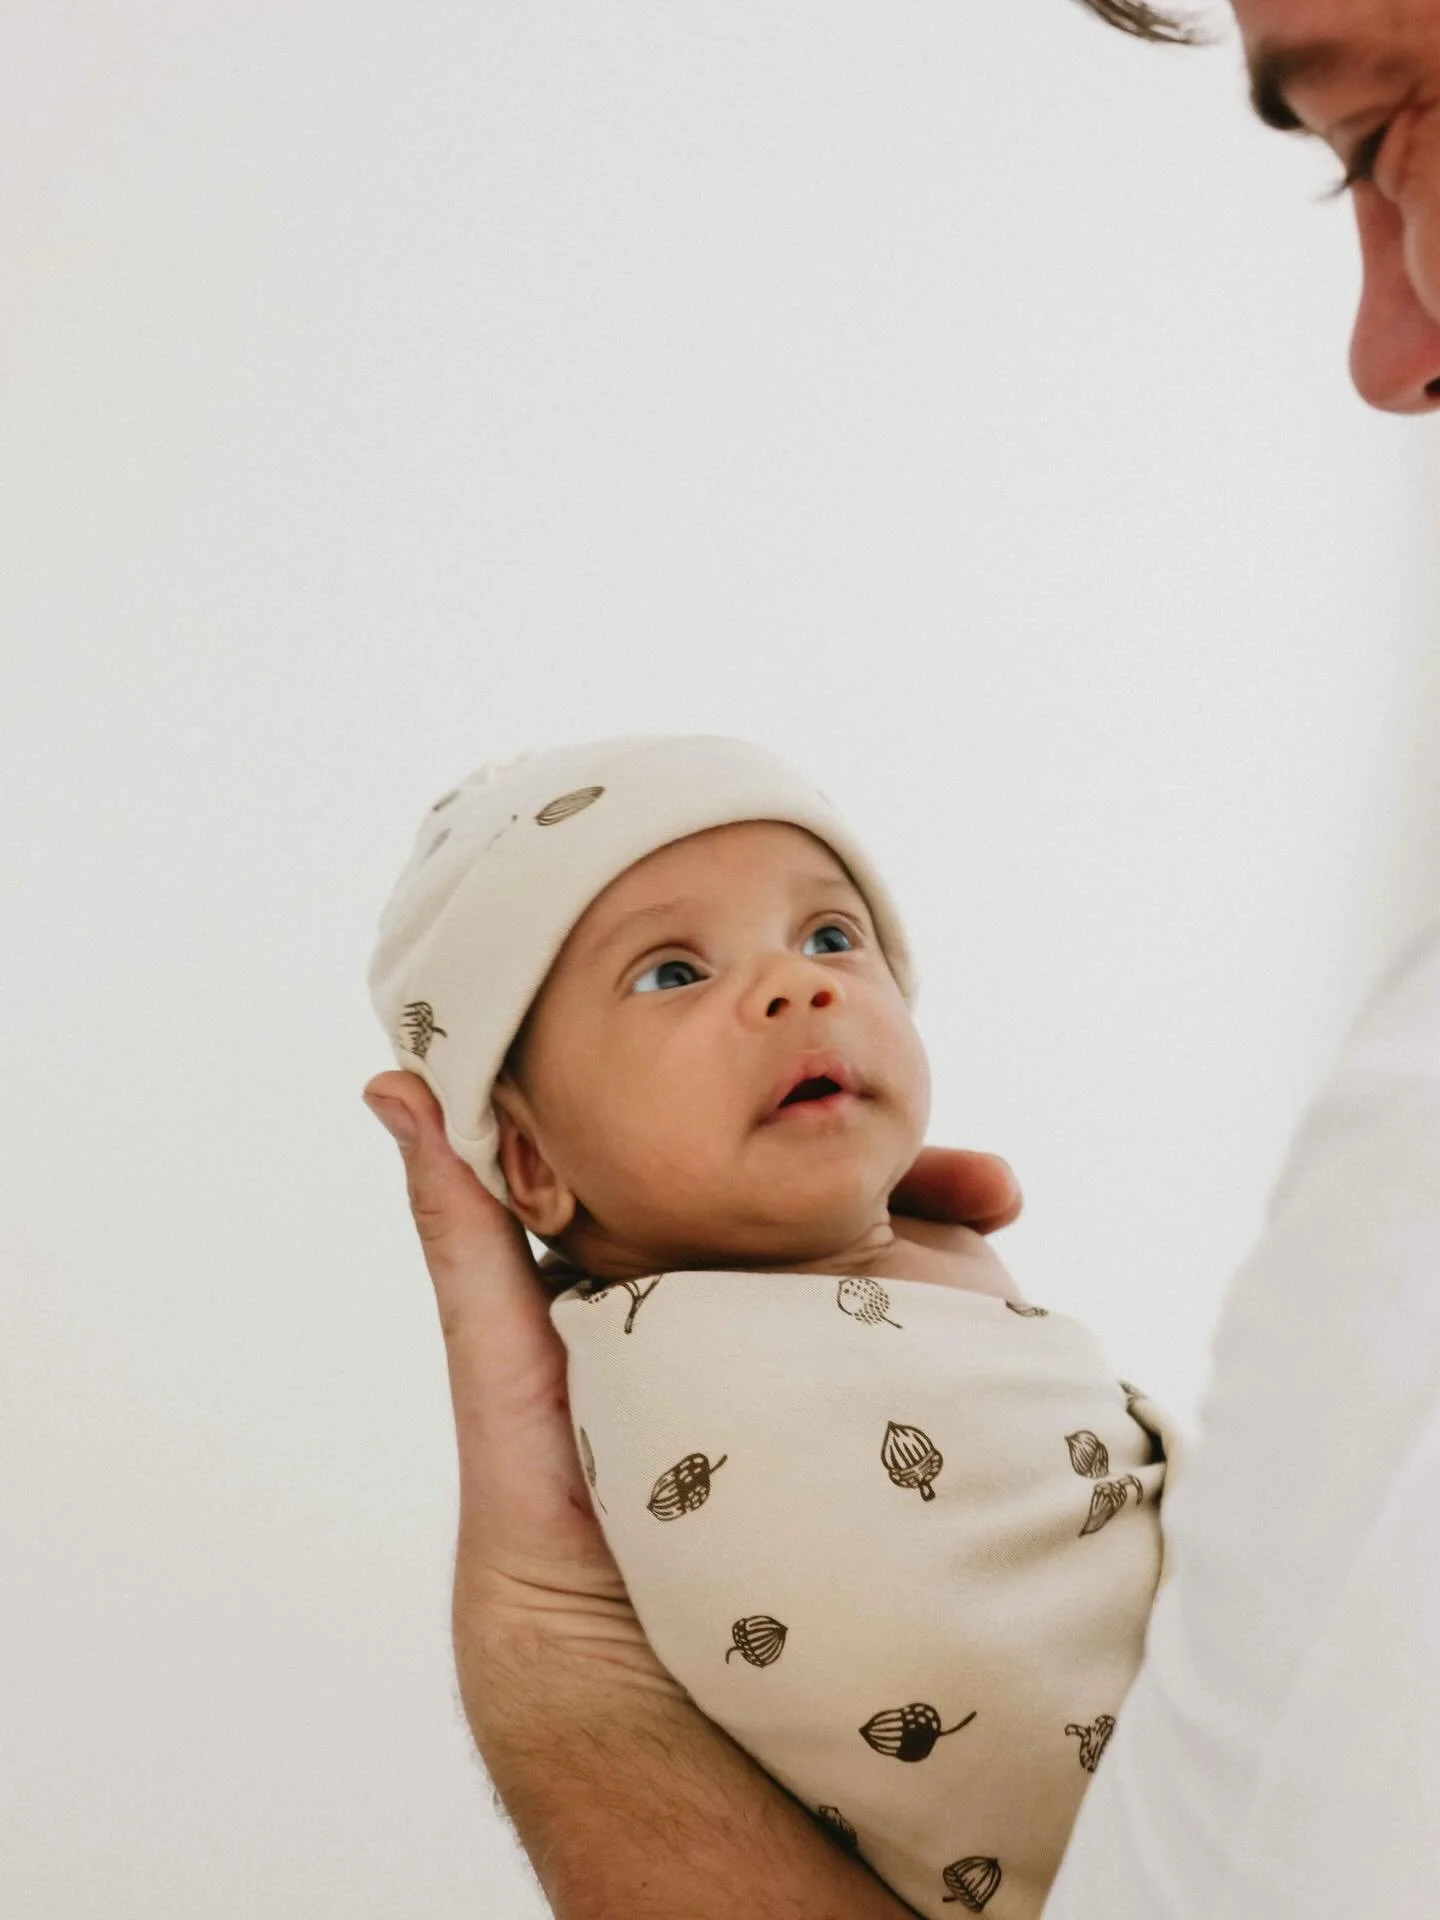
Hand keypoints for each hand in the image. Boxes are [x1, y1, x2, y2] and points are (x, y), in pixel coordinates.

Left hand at [362, 1070, 1023, 1734]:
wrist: (627, 1692)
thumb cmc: (545, 1518)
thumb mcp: (502, 1354)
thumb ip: (465, 1230)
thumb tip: (391, 1083)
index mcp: (678, 1283)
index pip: (750, 1174)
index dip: (799, 1120)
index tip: (840, 1068)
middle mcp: (759, 1322)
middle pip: (848, 1211)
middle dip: (913, 1169)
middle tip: (976, 1165)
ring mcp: (827, 1381)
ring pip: (911, 1277)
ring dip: (961, 1232)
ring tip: (997, 1197)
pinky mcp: (876, 1441)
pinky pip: (946, 1367)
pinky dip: (987, 1329)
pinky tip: (1016, 1288)